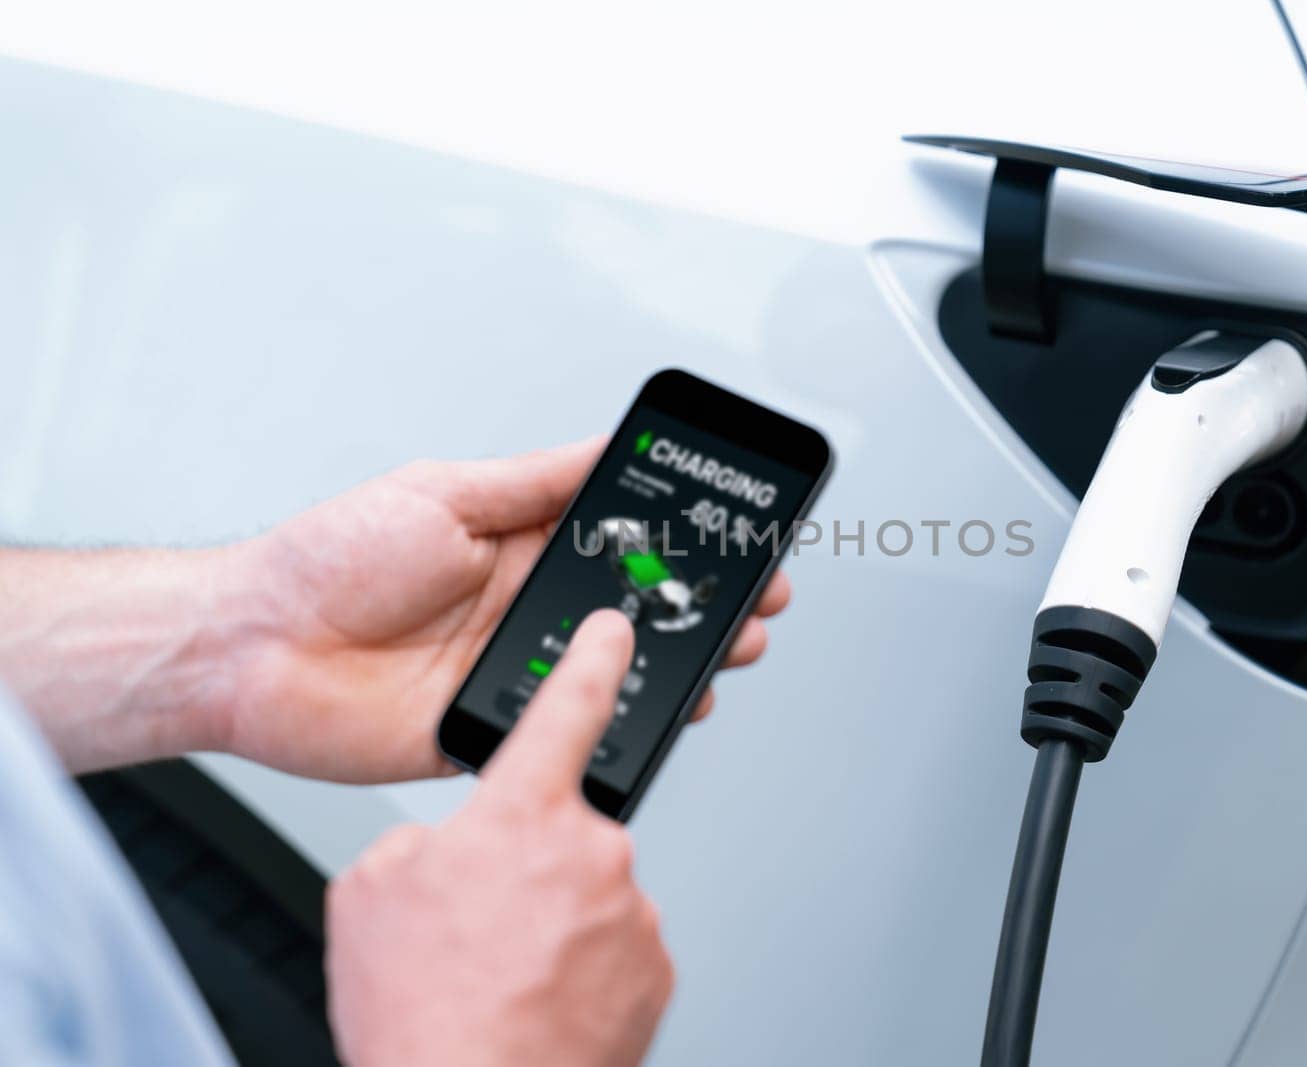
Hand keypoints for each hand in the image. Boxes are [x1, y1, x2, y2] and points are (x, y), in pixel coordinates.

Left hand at [221, 438, 790, 781]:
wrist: (251, 650)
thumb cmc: (329, 560)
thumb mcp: (444, 494)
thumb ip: (535, 481)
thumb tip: (609, 444)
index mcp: (518, 547)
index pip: (624, 540)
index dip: (686, 540)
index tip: (741, 532)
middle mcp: (526, 609)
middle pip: (637, 609)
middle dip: (707, 604)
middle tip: (760, 599)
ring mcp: (514, 672)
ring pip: (616, 673)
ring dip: (680, 664)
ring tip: (729, 653)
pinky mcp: (494, 731)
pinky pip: (569, 732)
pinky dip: (618, 727)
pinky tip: (661, 711)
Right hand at [326, 612, 672, 1066]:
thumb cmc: (422, 1015)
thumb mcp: (369, 895)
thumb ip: (418, 840)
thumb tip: (449, 846)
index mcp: (521, 814)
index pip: (569, 707)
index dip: (595, 658)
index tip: (616, 630)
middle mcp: (590, 850)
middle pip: (561, 831)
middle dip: (525, 868)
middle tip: (481, 930)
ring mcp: (629, 912)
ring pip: (587, 897)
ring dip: (550, 926)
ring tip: (499, 978)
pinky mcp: (653, 970)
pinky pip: (613, 948)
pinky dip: (578, 969)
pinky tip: (535, 1001)